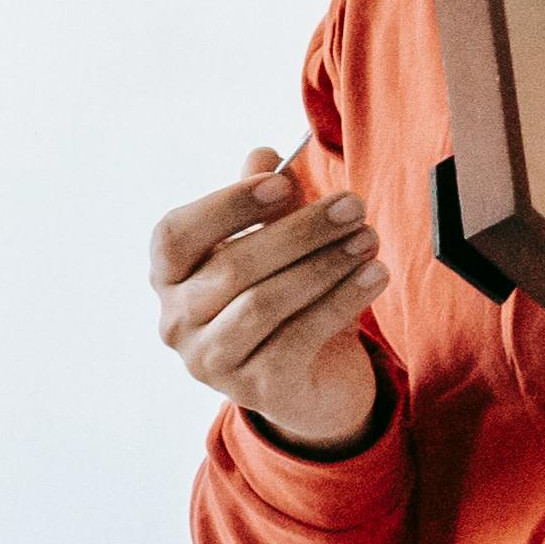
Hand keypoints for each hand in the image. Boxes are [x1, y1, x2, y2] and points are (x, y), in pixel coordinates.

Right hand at [155, 149, 387, 449]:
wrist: (314, 380)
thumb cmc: (288, 299)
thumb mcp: (278, 247)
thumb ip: (268, 203)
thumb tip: (264, 154)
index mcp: (169, 277)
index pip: (175, 235)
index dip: (226, 205)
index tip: (282, 183)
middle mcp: (176, 322)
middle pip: (232, 266)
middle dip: (299, 231)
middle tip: (352, 206)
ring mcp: (211, 362)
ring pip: (264, 304)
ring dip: (324, 265)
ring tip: (368, 239)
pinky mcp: (256, 390)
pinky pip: (299, 338)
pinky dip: (341, 301)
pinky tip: (375, 275)